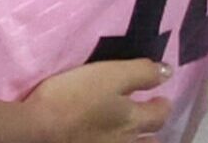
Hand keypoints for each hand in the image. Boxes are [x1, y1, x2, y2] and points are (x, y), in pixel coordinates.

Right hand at [19, 59, 170, 141]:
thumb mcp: (109, 75)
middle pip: (150, 140)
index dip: (162, 105)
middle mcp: (126, 141)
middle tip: (148, 120)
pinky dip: (112, 142)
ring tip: (129, 135)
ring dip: (136, 141)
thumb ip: (140, 73)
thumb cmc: (74, 97)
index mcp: (133, 119)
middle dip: (152, 130)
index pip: (159, 114)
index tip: (161, 98)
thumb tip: (168, 71)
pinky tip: (104, 139)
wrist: (39, 128)